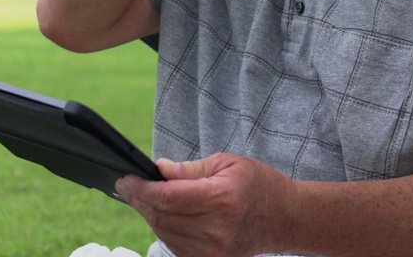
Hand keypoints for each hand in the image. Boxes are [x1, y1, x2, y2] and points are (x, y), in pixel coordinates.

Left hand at [117, 153, 294, 256]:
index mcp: (221, 200)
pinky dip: (164, 229)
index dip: (142, 188)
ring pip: (164, 233)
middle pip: (162, 217)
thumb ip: (190, 169)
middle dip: (140, 200)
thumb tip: (160, 168)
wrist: (286, 218)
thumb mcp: (228, 163)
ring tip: (146, 196)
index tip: (126, 178)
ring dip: (150, 215)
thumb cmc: (258, 185)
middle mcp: (216, 230)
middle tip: (128, 185)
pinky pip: (175, 246)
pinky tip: (164, 214)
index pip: (168, 197)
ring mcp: (213, 251)